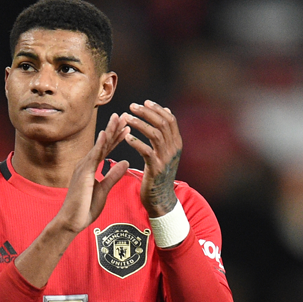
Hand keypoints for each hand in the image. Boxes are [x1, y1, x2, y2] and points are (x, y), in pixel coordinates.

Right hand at [58, 113, 130, 232]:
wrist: (71, 221)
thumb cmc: (84, 208)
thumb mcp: (104, 190)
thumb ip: (113, 175)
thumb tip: (124, 162)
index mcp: (90, 167)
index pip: (106, 149)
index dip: (116, 138)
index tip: (126, 127)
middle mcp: (85, 164)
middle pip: (103, 143)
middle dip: (114, 129)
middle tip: (124, 116)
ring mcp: (83, 167)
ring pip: (99, 146)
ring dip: (109, 131)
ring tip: (119, 118)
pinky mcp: (83, 173)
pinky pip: (93, 156)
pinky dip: (100, 144)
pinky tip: (106, 134)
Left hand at [125, 100, 182, 217]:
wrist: (161, 199)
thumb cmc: (159, 174)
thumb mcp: (166, 152)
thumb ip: (166, 134)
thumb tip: (166, 110)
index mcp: (176, 143)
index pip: (170, 119)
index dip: (157, 109)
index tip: (144, 102)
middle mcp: (174, 149)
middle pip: (162, 123)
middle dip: (146, 113)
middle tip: (132, 106)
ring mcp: (166, 159)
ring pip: (154, 134)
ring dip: (139, 124)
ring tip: (126, 118)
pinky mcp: (156, 169)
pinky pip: (146, 151)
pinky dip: (136, 142)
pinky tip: (126, 137)